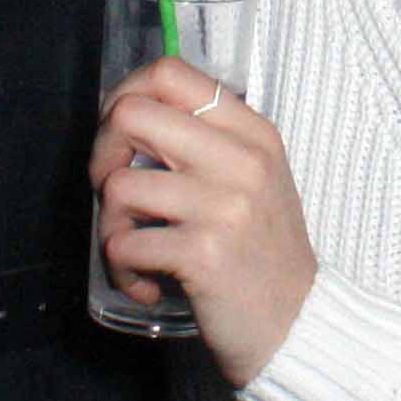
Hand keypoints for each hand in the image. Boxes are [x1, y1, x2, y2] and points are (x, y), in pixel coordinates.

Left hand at [90, 56, 317, 386]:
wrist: (299, 326)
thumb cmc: (264, 253)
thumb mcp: (256, 180)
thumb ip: (208, 142)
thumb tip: (129, 115)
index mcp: (253, 133)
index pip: (170, 73)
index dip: (125, 95)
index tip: (119, 134)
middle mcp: (242, 160)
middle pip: (131, 115)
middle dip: (101, 155)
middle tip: (116, 195)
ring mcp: (224, 206)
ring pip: (118, 186)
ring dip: (112, 225)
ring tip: (136, 249)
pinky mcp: (203, 254)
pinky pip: (123, 243)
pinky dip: (122, 268)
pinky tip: (145, 282)